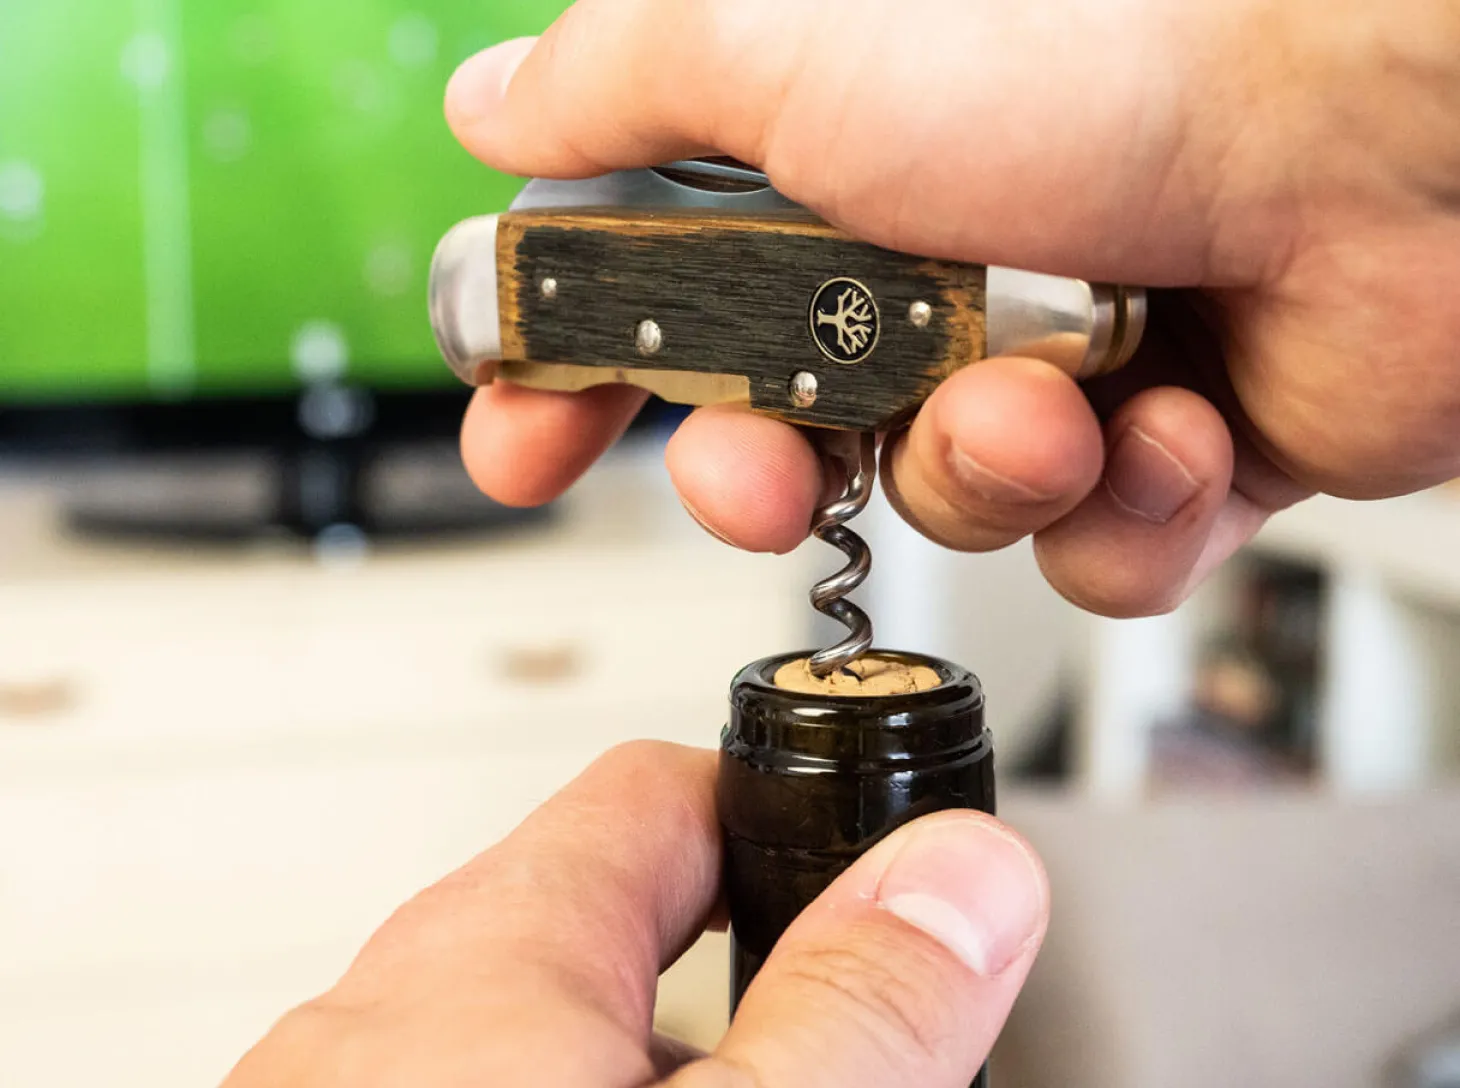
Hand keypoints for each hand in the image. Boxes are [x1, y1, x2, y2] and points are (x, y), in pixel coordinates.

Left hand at [222, 743, 1046, 1087]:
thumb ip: (857, 1011)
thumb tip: (969, 880)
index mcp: (484, 956)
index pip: (664, 784)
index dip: (792, 802)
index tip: (872, 851)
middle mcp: (383, 1019)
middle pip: (613, 914)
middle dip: (748, 966)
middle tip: (845, 1048)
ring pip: (547, 1034)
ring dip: (667, 1059)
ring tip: (759, 1086)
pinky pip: (478, 1086)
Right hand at [444, 0, 1459, 616]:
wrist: (1384, 126)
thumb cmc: (1112, 48)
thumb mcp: (793, 45)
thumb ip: (622, 85)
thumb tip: (496, 106)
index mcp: (829, 166)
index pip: (649, 293)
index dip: (572, 379)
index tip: (522, 444)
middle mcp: (930, 264)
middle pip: (779, 431)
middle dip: (758, 474)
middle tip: (761, 469)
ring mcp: (1050, 357)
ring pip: (935, 505)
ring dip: (974, 472)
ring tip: (1047, 404)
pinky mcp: (1165, 442)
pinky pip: (1085, 552)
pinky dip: (1118, 513)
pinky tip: (1165, 430)